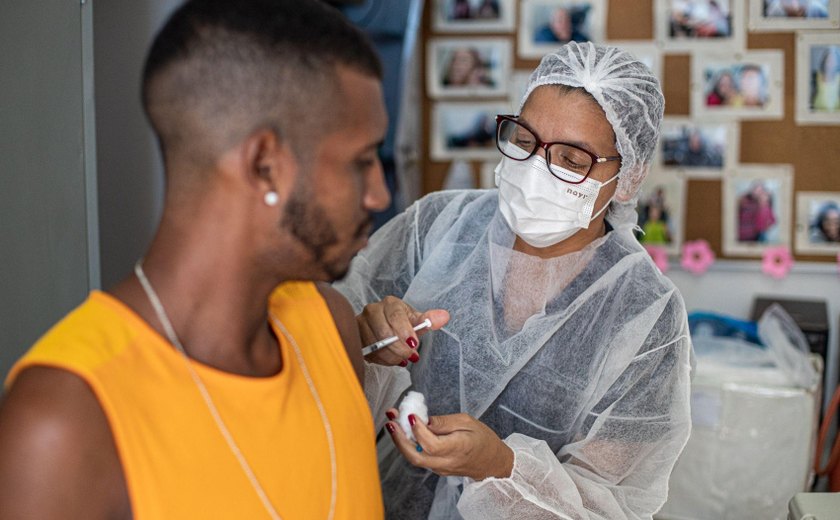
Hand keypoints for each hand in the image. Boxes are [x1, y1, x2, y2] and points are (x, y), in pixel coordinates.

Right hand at [358, 296, 448, 366]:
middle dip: (399, 348)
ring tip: (402, 358)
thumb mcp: (416, 321)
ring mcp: (361, 323)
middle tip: (410, 355)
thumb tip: (444, 316)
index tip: (414, 344)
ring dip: (392, 356)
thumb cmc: (402, 323)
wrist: (385, 326)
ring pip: (376, 345)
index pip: (396, 316)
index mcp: (390, 304)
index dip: (405, 332)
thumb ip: (429, 320)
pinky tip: (390, 359)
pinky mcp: (356, 337)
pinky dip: (382, 360)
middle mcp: (372, 310)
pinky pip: (369, 353)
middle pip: (384, 332)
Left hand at [384, 410, 513, 480]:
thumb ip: (444, 422)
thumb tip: (423, 420)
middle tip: (391, 420)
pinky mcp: (436, 469)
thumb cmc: (483, 439)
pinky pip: (419, 458)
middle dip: (400, 439)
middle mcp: (447, 462)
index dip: (419, 431)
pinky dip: (408, 445)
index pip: (432, 444)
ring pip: (415, 459)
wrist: (492, 463)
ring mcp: (440, 469)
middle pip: (416, 457)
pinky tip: (403, 431)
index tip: (410, 415)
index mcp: (459, 449)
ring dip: (400, 441)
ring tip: (392, 422)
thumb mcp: (468, 422)